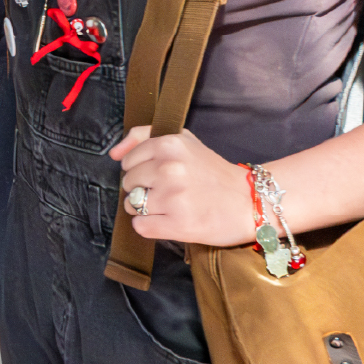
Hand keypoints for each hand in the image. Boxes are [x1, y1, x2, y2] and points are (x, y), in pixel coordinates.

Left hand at [110, 125, 255, 246]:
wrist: (249, 202)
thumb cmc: (213, 172)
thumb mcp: (184, 141)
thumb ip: (144, 137)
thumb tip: (113, 154)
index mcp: (169, 144)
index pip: (128, 162)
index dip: (141, 171)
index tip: (159, 175)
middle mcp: (169, 168)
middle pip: (128, 184)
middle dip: (142, 190)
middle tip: (167, 192)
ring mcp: (173, 197)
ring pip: (131, 206)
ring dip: (145, 210)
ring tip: (170, 206)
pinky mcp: (178, 224)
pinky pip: (140, 226)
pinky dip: (150, 226)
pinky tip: (169, 220)